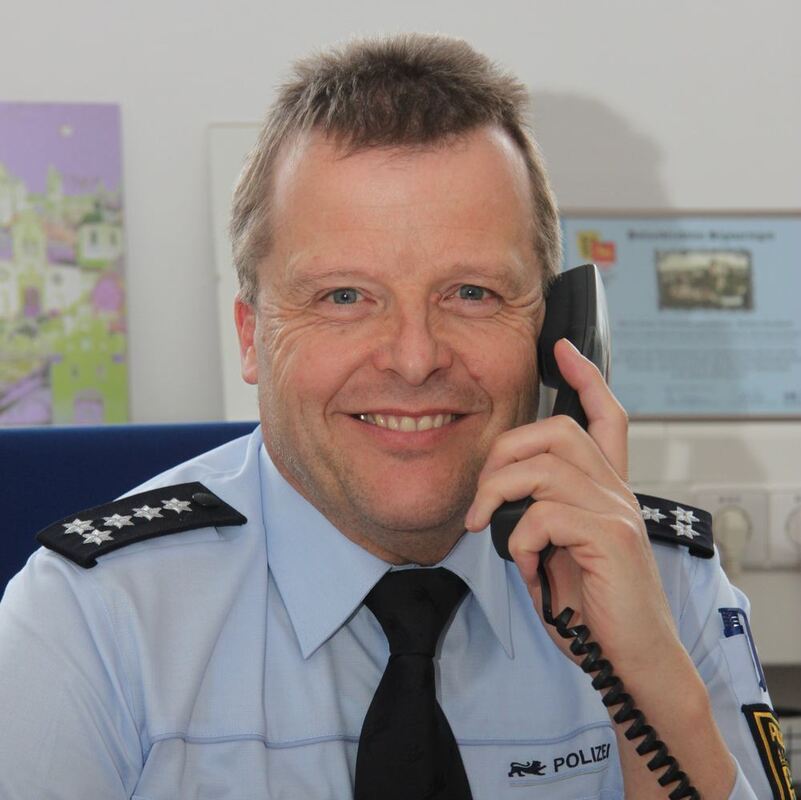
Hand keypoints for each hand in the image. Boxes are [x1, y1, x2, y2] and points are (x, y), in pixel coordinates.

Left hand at [465, 338, 680, 672]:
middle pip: (558, 430)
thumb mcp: (560, 550)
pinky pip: (545, 514)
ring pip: (543, 467)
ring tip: (483, 528)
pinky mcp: (612, 537)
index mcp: (606, 488)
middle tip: (478, 497)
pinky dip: (517, 538)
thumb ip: (541, 516)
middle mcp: (617, 490)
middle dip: (503, 453)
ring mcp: (617, 510)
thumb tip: (495, 499)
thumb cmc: (594, 608)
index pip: (607, 415)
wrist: (631, 660)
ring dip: (497, 495)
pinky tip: (522, 564)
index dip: (587, 377)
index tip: (562, 349)